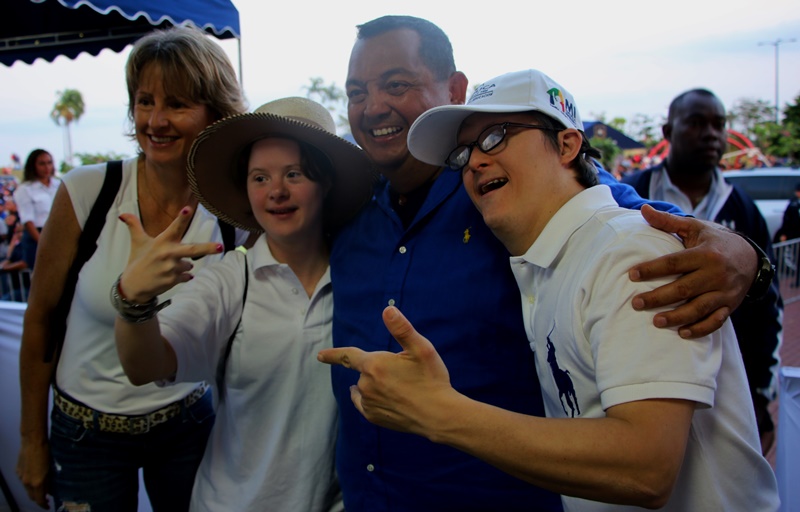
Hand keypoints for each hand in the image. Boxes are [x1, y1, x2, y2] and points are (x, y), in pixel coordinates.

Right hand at [16, 439, 50, 508]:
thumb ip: (50, 482)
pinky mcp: (18, 471)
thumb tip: (50, 491)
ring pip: (27, 489)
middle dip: (38, 499)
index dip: (43, 505)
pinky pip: (23, 481)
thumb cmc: (46, 453)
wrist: (33, 441)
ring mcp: (21, 477)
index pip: (39, 500)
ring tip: (42, 488)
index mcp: (37, 482)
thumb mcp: (51, 469)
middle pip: (32, 496)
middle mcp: (27, 482)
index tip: (48, 506)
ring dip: (34, 491)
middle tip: (46, 499)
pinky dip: (29, 483)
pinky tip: (35, 477)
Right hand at [118, 207, 222, 303]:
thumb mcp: (137, 242)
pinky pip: (187, 276)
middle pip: (193, 250)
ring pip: (189, 265)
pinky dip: (184, 276)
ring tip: (167, 267)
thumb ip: (134, 226)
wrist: (133, 286)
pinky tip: (172, 276)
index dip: (181, 218)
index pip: (174, 228)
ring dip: (183, 266)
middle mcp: (168, 254)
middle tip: (221, 247)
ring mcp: (171, 268)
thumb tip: (122, 213)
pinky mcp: (173, 280)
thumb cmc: (138, 261)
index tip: (188, 208)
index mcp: (161, 242)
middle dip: (208, 248)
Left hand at [317, 306, 455, 435]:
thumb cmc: (431, 379)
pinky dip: (372, 400)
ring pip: (365, 389)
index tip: (320, 356)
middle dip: (379, 370)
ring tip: (400, 388)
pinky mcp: (374, 417)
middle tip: (405, 375)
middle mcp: (366, 385)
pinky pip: (365, 405)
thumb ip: (402, 329)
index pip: (348, 356)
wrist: (439, 415)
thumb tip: (387, 310)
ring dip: (376, 385)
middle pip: (365, 372)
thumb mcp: (421, 349)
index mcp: (375, 364)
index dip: (333, 355)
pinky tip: (389, 400)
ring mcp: (369, 403)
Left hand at [628, 205, 755, 338]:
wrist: (750, 256)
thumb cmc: (715, 241)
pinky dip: (700, 329)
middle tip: (636, 303)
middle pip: (683, 289)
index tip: (631, 274)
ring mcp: (724, 292)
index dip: (652, 269)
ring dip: (677, 317)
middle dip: (659, 298)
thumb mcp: (695, 228)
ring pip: (699, 308)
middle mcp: (715, 274)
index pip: (674, 263)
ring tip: (656, 322)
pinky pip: (715, 321)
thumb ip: (668, 222)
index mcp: (704, 254)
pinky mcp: (730, 306)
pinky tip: (683, 333)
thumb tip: (643, 209)